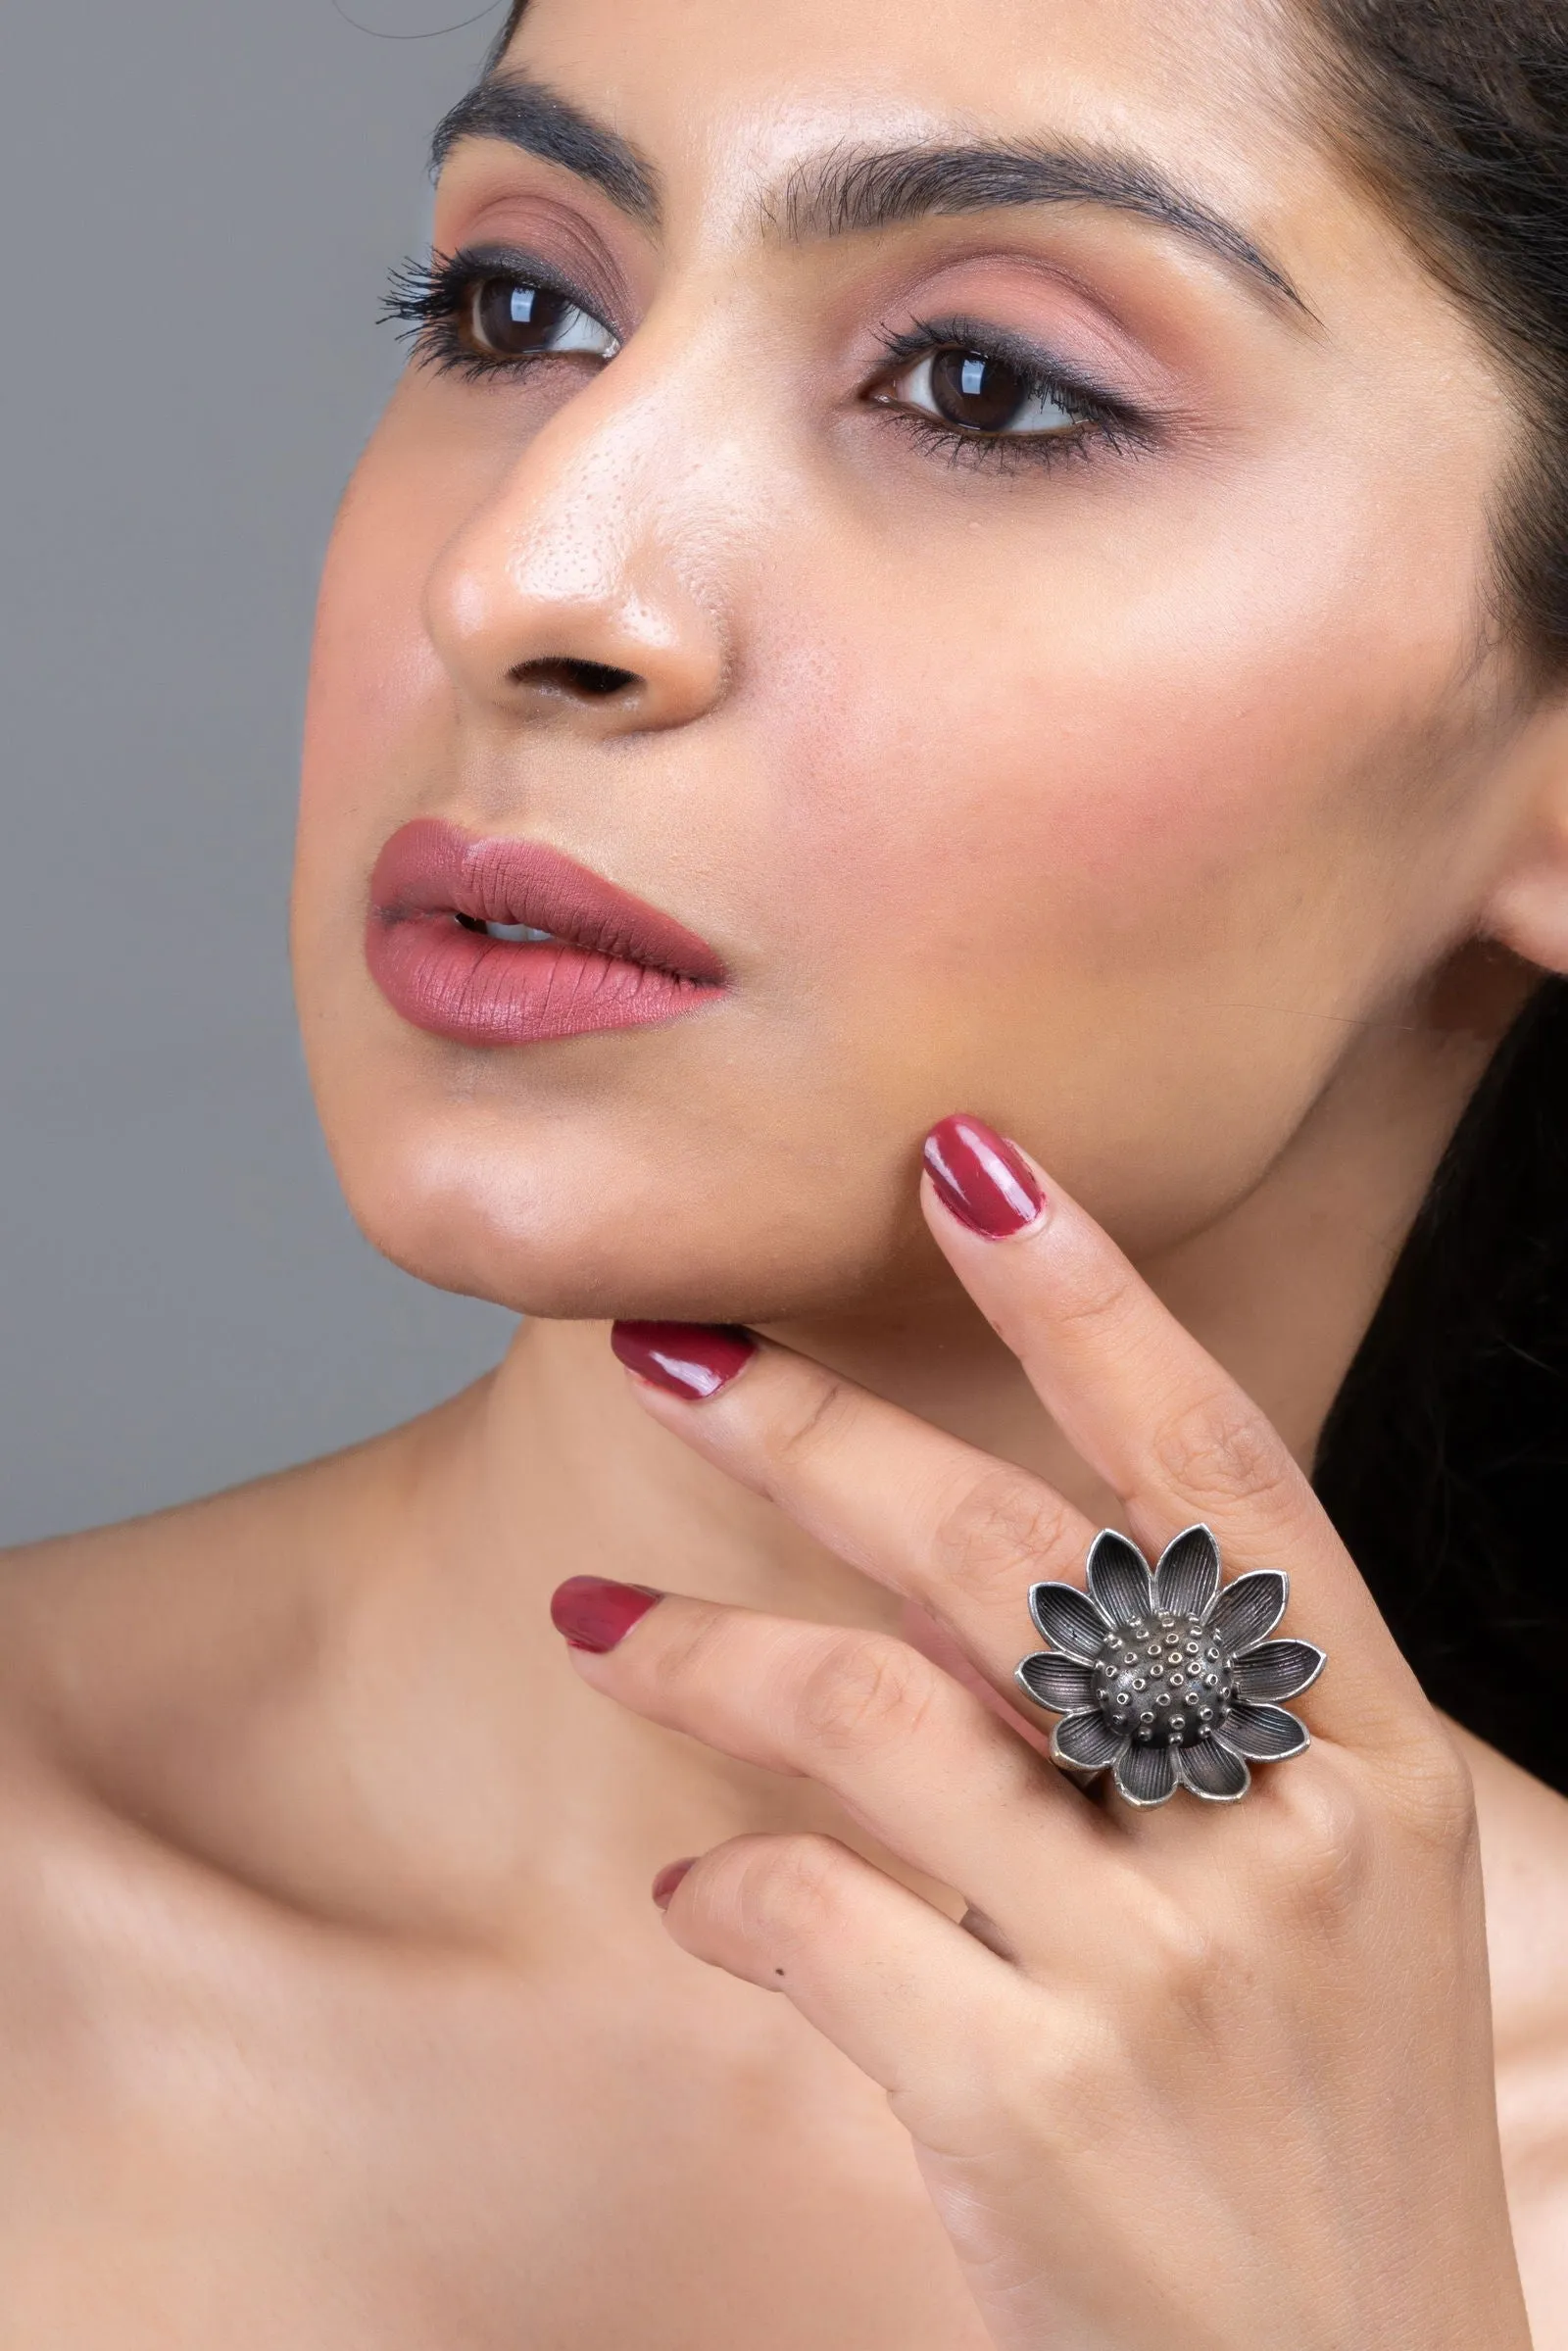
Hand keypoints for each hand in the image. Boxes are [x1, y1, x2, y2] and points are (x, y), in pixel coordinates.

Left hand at [552, 1116, 1530, 2350]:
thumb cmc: (1323, 2135)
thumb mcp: (1335, 1905)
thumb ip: (1195, 1739)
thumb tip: (956, 1607)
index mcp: (1375, 1757)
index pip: (1223, 1464)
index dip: (1089, 1296)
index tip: (966, 1157)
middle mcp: (1283, 1833)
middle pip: (1006, 1554)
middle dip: (816, 1433)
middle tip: (672, 1355)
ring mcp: (1163, 1970)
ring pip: (873, 1711)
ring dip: (708, 1652)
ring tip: (599, 1627)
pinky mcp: (1034, 2105)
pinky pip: (819, 1918)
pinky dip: (728, 1892)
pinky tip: (694, 1900)